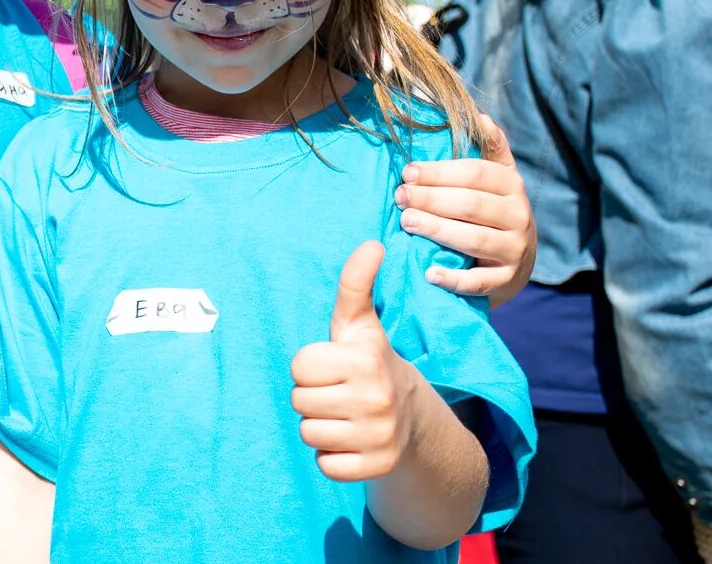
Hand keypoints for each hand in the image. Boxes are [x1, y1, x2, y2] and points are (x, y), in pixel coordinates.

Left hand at [291, 241, 417, 481]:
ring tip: (344, 415)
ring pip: (308, 434)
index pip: (299, 366)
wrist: (413, 417)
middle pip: (299, 401)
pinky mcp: (376, 467)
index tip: (333, 366)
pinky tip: (351, 440)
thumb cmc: (369, 362)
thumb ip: (355, 284)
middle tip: (338, 392)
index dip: (310, 366)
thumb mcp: (360, 324)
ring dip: (320, 426)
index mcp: (366, 359)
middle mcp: (376, 398)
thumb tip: (371, 244)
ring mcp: (379, 436)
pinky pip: (325, 465)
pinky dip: (331, 456)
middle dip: (312, 396)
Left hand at [396, 114, 536, 306]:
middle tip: (399, 197)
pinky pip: (480, 282)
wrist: (514, 263)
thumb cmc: (492, 210)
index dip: (440, 172)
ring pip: (476, 239)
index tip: (407, 172)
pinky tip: (429, 273)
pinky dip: (454, 279)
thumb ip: (489, 149)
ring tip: (406, 222)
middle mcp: (519, 216)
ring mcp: (515, 250)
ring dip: (438, 230)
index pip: (476, 173)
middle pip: (472, 204)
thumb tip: (480, 117)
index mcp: (511, 185)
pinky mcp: (507, 280)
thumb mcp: (496, 178)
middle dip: (432, 199)